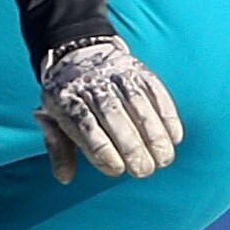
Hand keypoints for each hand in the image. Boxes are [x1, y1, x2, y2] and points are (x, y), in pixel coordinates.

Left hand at [36, 37, 182, 182]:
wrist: (80, 52)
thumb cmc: (68, 99)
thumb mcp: (53, 120)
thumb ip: (58, 148)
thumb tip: (64, 177)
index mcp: (66, 98)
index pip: (85, 126)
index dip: (102, 151)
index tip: (117, 170)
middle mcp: (92, 84)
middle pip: (113, 116)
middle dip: (132, 146)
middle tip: (144, 171)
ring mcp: (116, 74)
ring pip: (138, 104)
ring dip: (155, 134)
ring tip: (164, 159)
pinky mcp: (138, 70)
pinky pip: (156, 91)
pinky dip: (168, 115)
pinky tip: (175, 137)